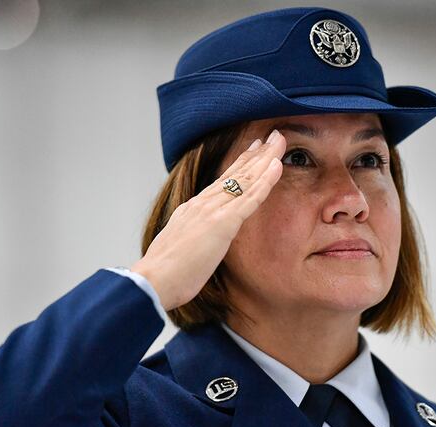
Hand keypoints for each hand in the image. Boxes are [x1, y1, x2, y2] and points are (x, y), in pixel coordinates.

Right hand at [131, 130, 285, 310]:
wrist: (154, 280)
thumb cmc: (165, 274)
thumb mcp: (180, 246)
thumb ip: (192, 237)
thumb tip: (198, 239)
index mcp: (193, 208)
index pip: (223, 181)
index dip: (241, 164)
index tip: (254, 149)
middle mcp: (203, 203)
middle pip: (236, 173)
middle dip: (257, 153)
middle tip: (274, 136)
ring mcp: (213, 211)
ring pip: (245, 179)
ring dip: (265, 159)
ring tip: (280, 141)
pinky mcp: (223, 223)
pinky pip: (250, 198)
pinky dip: (266, 181)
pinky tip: (277, 166)